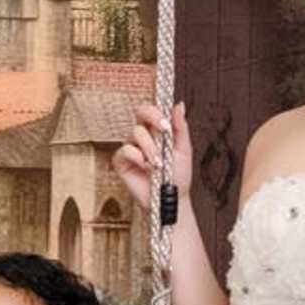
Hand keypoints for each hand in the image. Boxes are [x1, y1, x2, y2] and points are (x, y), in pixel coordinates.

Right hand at [112, 102, 192, 230]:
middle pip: (140, 112)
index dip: (157, 112)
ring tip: (159, 164)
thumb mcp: (183, 150)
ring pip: (136, 133)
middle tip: (164, 132)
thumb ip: (181, 128)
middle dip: (152, 119)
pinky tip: (146, 167)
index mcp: (157, 130)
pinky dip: (138, 157)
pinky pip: (126, 150)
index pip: (152, 110)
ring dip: (150, 148)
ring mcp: (131, 147)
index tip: (167, 126)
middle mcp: (142, 136)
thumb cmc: (177, 176)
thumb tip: (178, 105)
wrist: (170, 199)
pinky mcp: (121, 161)